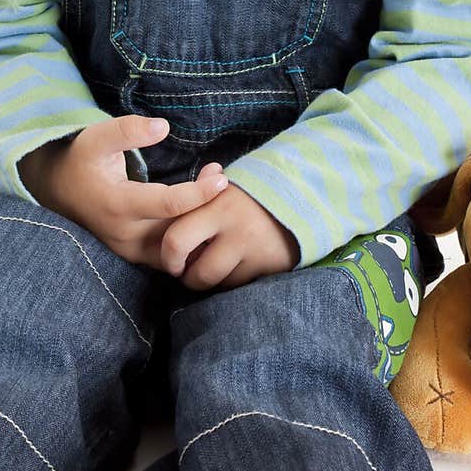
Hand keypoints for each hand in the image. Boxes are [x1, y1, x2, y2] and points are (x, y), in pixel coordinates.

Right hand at [17, 114, 229, 268]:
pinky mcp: (134, 256)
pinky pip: (170, 256)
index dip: (199, 193)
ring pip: (177, 249)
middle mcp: (124, 235)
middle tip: (220, 178)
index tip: (221, 178)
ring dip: (199, 226)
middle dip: (205, 208)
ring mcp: (129, 250)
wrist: (56, 189)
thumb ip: (128, 130)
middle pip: (178, 230)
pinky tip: (200, 214)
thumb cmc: (81, 159)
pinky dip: (189, 239)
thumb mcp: (97, 137)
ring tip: (214, 195)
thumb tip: (163, 127)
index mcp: (117, 205)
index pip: (169, 205)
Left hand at [159, 181, 299, 290]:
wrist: (301, 197)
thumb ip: (202, 188)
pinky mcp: (271, 265)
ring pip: (220, 284)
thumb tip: (187, 188)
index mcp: (215, 204)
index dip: (169, 257)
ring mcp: (254, 250)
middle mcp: (235, 230)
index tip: (173, 259)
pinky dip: (234, 279)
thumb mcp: (226, 185)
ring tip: (216, 264)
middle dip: (188, 279)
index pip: (176, 240)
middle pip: (197, 274)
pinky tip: (238, 265)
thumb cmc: (251, 194)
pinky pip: (241, 285)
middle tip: (188, 273)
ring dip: (213, 280)